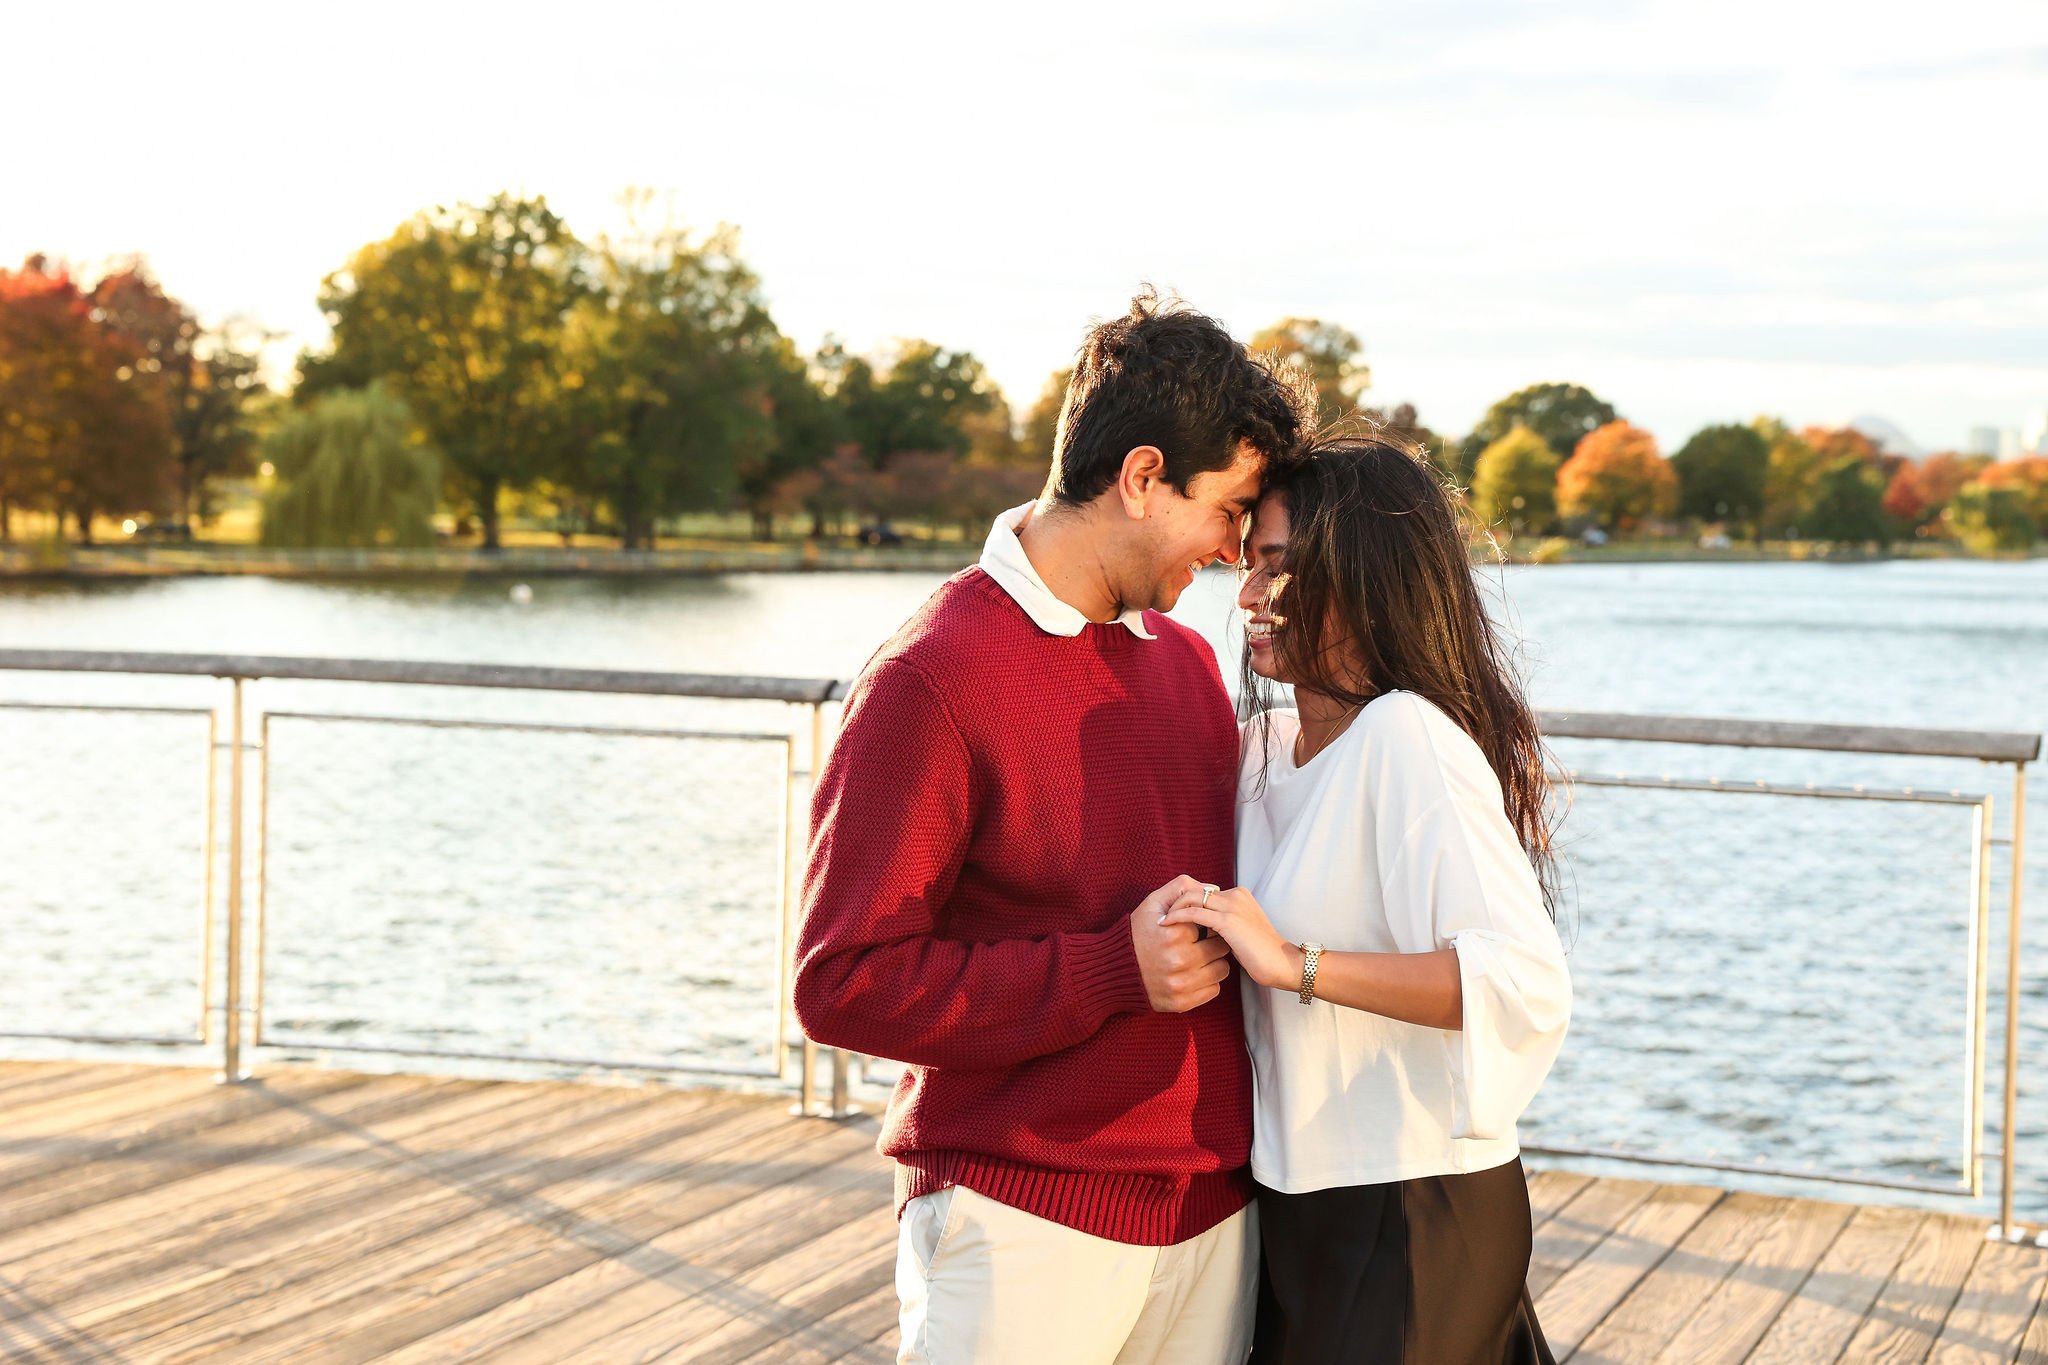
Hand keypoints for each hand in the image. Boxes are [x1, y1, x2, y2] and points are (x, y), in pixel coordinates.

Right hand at [1130, 876, 1232, 1012]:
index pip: (1213, 924)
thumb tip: (1213, 888)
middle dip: (1212, 942)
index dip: (1206, 923)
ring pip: (1222, 969)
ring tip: (1196, 958)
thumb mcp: (1153, 903)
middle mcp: (1180, 960)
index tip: (1196, 927)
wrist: (1113, 970)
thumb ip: (1182, 888)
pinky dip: (1207, 982)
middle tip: (1197, 943)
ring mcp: (1182, 984)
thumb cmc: (1136, 933)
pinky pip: (1214, 990)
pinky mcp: (1182, 1002)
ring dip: (1213, 963)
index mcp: (1175, 933)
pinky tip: (1192, 974)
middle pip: (1221, 947)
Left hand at [1162, 885, 1302, 993]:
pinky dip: (1177, 916)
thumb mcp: (1240, 933)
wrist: (1282, 964)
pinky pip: (1194, 912)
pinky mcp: (1228, 921)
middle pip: (1195, 890)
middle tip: (1159, 915)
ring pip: (1192, 897)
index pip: (1203, 891)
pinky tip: (1166, 925)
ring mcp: (1232, 906)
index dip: (1184, 901)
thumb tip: (1200, 928)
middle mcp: (1235, 895)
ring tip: (1160, 920)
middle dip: (1174, 900)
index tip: (1168, 914)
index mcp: (1239, 895)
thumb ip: (1222, 925)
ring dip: (1172, 907)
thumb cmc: (1260, 955)